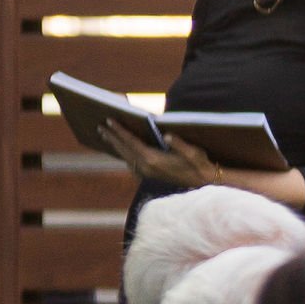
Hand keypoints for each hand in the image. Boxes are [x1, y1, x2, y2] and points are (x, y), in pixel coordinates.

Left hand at [100, 123, 222, 189]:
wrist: (204, 183)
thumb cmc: (199, 164)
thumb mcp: (193, 152)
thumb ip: (179, 144)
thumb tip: (167, 134)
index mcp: (153, 159)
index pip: (131, 142)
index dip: (119, 130)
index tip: (108, 120)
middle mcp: (146, 167)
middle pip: (123, 149)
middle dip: (111, 137)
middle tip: (100, 126)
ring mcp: (146, 173)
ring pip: (125, 157)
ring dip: (115, 146)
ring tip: (105, 135)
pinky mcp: (148, 175)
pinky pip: (131, 163)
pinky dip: (123, 153)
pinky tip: (121, 148)